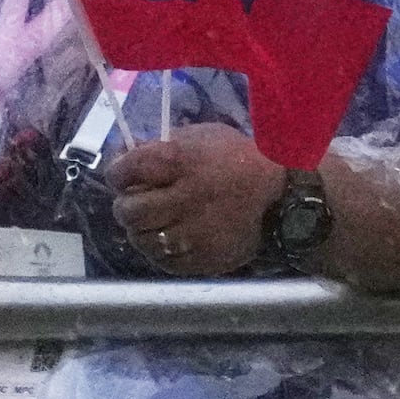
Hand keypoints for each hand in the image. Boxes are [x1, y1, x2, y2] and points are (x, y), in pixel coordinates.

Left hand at [103, 125, 280, 276]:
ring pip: (141, 239)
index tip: (121, 175)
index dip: (117, 173)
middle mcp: (184, 198)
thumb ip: (162, 145)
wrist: (282, 198)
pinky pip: (163, 261)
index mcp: (182, 161)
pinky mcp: (201, 260)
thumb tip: (123, 155)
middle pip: (128, 210)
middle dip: (125, 205)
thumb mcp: (203, 138)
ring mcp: (193, 233)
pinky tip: (169, 238)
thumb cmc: (238, 160)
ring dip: (141, 230)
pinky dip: (160, 250)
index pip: (127, 170)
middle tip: (134, 202)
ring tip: (153, 222)